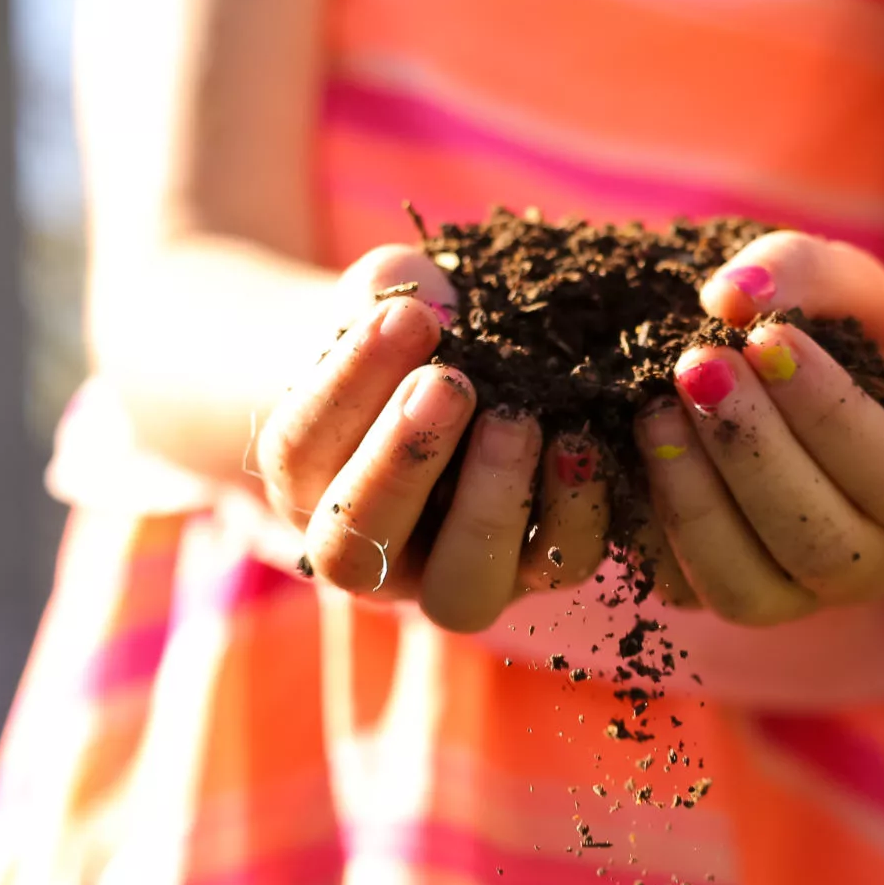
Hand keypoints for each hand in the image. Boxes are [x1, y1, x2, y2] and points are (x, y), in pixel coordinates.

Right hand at [254, 245, 610, 631]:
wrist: (466, 369)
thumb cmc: (408, 336)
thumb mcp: (387, 300)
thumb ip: (387, 295)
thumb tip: (435, 303)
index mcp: (306, 482)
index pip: (300, 450)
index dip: (348, 385)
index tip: (404, 315)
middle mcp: (369, 553)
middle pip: (358, 546)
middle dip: (403, 461)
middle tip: (449, 383)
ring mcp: (453, 577)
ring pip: (458, 589)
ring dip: (488, 504)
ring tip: (516, 421)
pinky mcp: (537, 574)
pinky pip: (558, 566)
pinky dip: (576, 510)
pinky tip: (583, 443)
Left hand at [633, 232, 883, 625]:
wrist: (799, 394)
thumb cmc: (840, 338)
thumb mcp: (843, 288)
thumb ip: (802, 273)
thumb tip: (731, 297)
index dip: (827, 412)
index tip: (767, 340)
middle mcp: (873, 562)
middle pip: (819, 542)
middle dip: (753, 453)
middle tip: (698, 366)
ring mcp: (799, 596)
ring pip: (749, 588)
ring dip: (696, 500)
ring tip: (655, 412)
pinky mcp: (728, 597)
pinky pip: (686, 593)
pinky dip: (652, 528)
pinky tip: (631, 454)